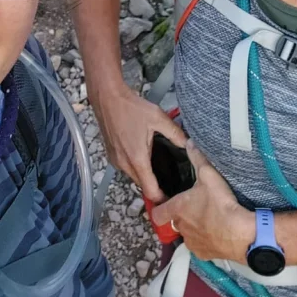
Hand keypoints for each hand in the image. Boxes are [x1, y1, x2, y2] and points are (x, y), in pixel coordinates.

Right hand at [92, 84, 186, 202]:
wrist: (107, 97)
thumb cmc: (131, 107)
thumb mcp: (158, 117)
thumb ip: (175, 133)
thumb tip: (189, 145)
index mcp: (137, 159)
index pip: (150, 191)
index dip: (163, 198)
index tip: (174, 197)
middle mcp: (124, 164)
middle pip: (142, 185)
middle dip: (156, 186)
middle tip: (171, 179)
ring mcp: (115, 161)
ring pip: (134, 177)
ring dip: (145, 175)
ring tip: (158, 163)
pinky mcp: (111, 155)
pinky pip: (126, 168)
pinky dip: (135, 166)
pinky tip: (143, 152)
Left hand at [151, 142, 253, 260]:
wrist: (240, 233)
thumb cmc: (220, 203)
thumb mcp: (209, 175)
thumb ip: (197, 157)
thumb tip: (189, 142)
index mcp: (178, 209)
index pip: (157, 213)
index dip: (159, 208)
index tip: (164, 202)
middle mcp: (181, 228)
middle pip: (175, 221)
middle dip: (182, 215)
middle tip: (196, 205)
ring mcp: (193, 243)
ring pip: (188, 234)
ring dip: (194, 228)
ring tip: (208, 218)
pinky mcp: (205, 254)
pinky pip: (200, 246)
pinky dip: (206, 240)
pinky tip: (217, 231)